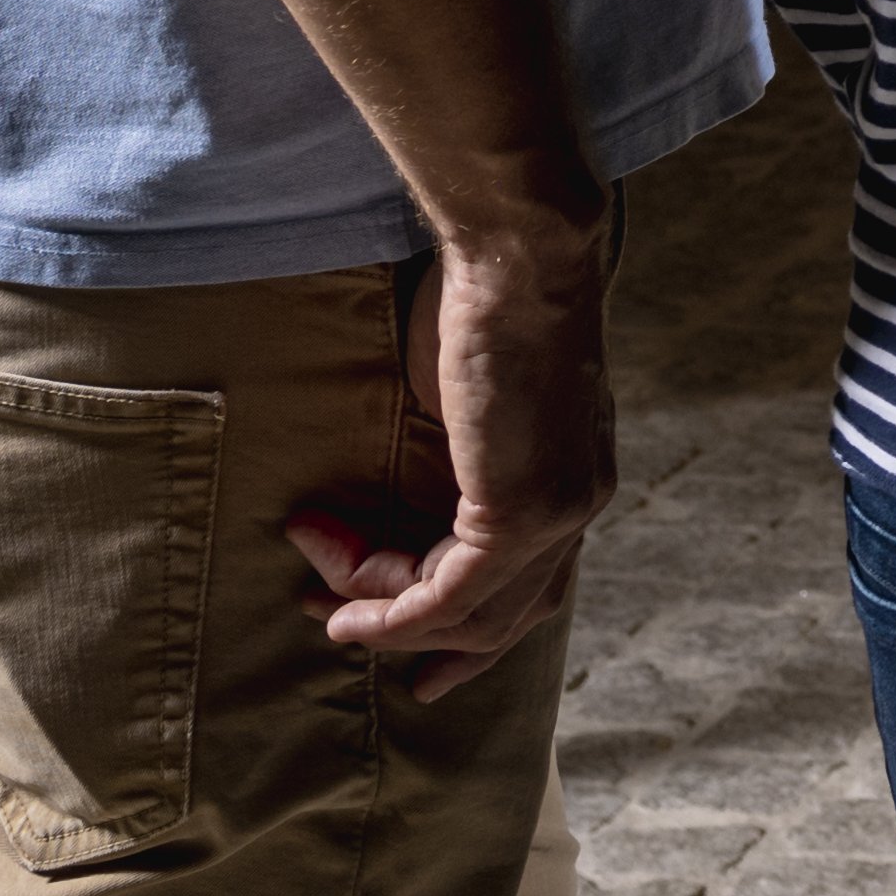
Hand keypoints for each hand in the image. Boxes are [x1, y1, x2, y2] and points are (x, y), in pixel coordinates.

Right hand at [303, 205, 617, 680]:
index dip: (461, 622)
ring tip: (317, 600)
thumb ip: (452, 455)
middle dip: (420, 637)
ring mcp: (557, 515)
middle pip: (503, 615)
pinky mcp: (520, 513)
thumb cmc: (486, 300)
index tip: (383, 619)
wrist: (517, 258)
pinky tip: (345, 612)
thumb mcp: (466, 396)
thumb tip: (400, 491)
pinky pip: (450, 594)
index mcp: (576, 476)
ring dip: (383, 613)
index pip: (527, 583)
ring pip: (467, 612)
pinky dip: (393, 611)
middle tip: (342, 630)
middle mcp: (578, 506)